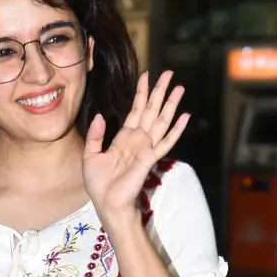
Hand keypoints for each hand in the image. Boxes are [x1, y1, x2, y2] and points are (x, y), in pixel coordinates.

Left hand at [83, 70, 188, 230]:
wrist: (106, 202)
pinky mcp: (151, 158)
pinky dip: (176, 129)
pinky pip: (166, 141)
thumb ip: (96, 135)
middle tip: (169, 74)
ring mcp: (146, 148)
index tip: (146, 75)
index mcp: (124, 137)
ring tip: (180, 87)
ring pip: (161, 120)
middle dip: (160, 91)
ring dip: (171, 104)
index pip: (135, 109)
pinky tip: (185, 116)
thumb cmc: (99, 183)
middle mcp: (138, 139)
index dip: (141, 93)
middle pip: (152, 110)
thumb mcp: (91, 155)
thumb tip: (101, 115)